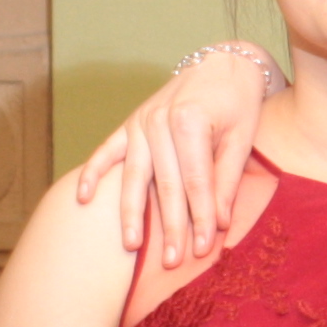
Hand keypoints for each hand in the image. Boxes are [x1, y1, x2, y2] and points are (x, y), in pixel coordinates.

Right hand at [67, 50, 269, 263]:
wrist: (224, 64)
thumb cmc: (238, 102)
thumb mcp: (243, 137)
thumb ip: (226, 179)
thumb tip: (219, 223)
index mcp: (190, 122)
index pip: (195, 182)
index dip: (200, 218)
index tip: (204, 249)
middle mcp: (159, 121)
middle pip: (164, 185)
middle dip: (168, 226)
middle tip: (171, 261)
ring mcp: (140, 122)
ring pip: (133, 176)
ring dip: (131, 213)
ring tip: (130, 245)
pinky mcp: (130, 124)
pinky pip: (106, 151)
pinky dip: (93, 174)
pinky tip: (83, 199)